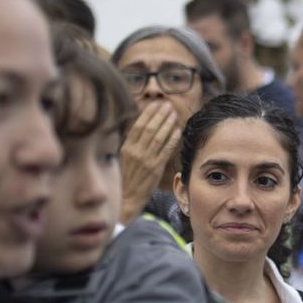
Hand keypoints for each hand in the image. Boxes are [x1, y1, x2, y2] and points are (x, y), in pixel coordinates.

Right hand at [120, 101, 180, 221]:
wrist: (126, 198)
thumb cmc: (126, 178)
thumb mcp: (125, 158)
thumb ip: (133, 144)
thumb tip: (142, 129)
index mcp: (126, 148)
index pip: (137, 126)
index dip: (148, 113)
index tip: (155, 104)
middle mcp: (135, 152)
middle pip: (149, 128)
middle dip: (159, 114)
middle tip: (167, 105)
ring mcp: (146, 160)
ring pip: (158, 137)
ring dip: (167, 124)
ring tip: (174, 114)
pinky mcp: (155, 169)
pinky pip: (165, 151)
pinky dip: (172, 139)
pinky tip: (178, 131)